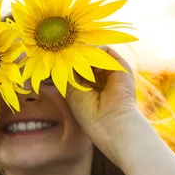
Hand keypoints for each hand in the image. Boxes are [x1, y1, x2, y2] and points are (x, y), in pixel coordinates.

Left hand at [65, 46, 141, 161]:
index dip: (66, 63)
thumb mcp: (72, 91)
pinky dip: (94, 51)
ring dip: (82, 54)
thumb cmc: (89, 113)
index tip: (53, 61)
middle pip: (85, 59)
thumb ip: (67, 73)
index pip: (77, 67)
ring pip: (94, 54)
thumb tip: (58, 59)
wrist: (111, 123)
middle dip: (73, 56)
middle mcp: (102, 78)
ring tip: (72, 58)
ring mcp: (112, 72)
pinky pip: (106, 50)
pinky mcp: (121, 67)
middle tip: (60, 54)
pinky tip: (84, 60)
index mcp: (90, 87)